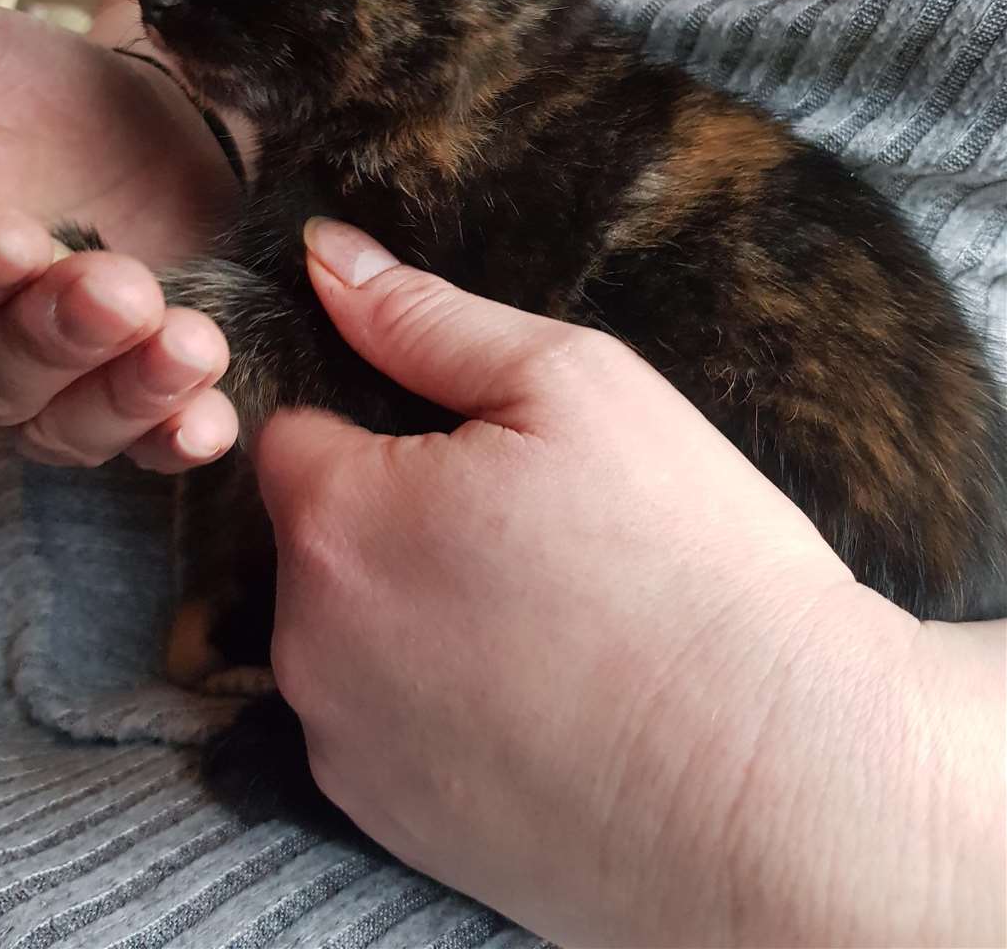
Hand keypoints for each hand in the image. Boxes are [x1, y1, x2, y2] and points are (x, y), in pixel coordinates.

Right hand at [0, 0, 240, 469]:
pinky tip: (208, 425)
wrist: (151, 119)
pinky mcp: (135, 398)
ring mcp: (50, 383)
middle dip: (50, 332)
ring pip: (60, 421)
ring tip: (188, 346)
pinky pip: (142, 446)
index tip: (7, 239)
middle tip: (119, 290)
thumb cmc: (28, 89)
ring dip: (123, 392)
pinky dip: (173, 439)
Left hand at [254, 219, 1003, 947]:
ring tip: (542, 620)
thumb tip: (325, 252)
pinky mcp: (388, 824)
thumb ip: (424, 317)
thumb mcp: (570, 384)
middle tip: (527, 534)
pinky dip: (434, 705)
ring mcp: (343, 745)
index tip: (466, 450)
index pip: (296, 434)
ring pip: (347, 634)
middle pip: (318, 538)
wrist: (780, 779)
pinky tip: (537, 700)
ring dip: (410, 614)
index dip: (378, 427)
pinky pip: (379, 726)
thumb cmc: (682, 559)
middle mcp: (307, 642)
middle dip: (394, 519)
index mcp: (336, 518)